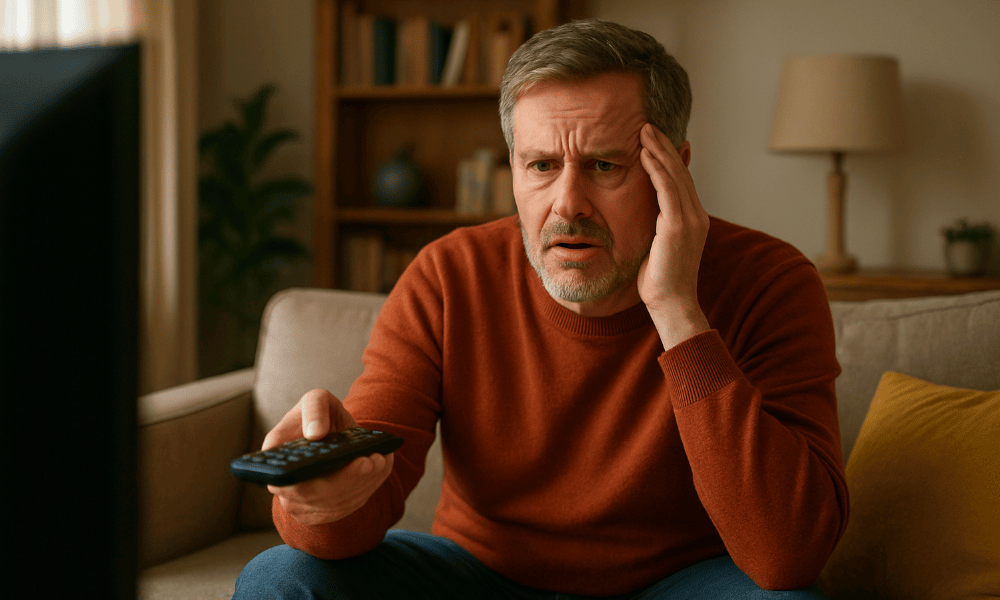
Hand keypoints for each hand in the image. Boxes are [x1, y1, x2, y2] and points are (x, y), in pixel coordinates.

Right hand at [263, 389, 395, 525]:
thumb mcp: (316, 400)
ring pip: (335, 503)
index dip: (311, 476)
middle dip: (346, 479)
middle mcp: (284, 488)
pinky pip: (347, 506)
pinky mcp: (324, 512)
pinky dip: (366, 488)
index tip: (337, 463)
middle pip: (315, 495)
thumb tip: (315, 433)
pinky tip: (378, 470)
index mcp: (274, 460)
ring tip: (379, 461)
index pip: (284, 477)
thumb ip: (313, 408)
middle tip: (369, 461)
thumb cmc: (320, 417)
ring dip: (361, 483)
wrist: (333, 434)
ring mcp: (303, 505)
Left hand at [637, 123, 710, 348]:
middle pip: (680, 172)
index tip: (654, 140)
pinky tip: (645, 154)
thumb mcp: (657, 246)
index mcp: (693, 219)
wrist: (671, 304)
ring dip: (659, 151)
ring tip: (645, 131)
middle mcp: (696, 215)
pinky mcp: (678, 226)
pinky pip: (667, 189)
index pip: (681, 181)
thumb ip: (656, 225)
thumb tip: (644, 214)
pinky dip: (656, 169)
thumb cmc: (659, 281)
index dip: (669, 158)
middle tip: (648, 126)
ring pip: (675, 176)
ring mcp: (690, 220)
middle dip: (664, 147)